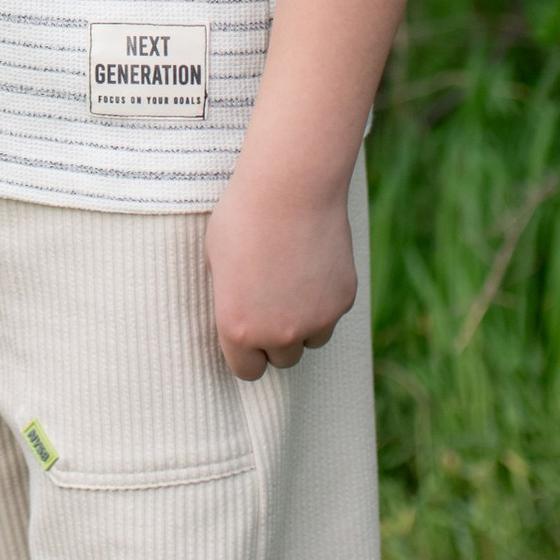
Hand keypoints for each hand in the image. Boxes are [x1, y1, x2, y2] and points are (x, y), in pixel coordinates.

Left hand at [203, 171, 358, 379]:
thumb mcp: (216, 261)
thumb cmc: (244, 216)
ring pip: (312, 340)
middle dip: (276, 340)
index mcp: (238, 329)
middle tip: (272, 304)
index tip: (249, 335)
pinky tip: (313, 266)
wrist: (290, 188)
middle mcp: (278, 334)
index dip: (247, 353)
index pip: (247, 371)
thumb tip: (239, 308)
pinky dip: (324, 300)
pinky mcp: (342, 300)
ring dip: (304, 324)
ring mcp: (315, 319)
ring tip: (293, 284)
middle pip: (282, 360)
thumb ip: (229, 297)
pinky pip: (332, 314)